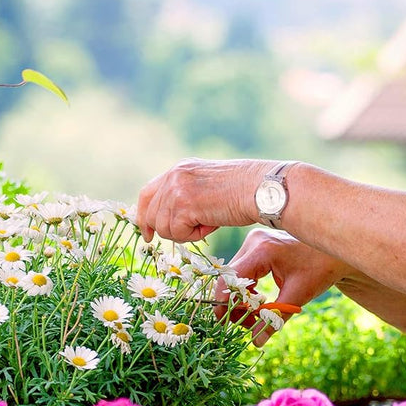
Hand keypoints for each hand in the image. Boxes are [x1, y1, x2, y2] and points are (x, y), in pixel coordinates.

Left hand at [136, 158, 268, 242]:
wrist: (261, 189)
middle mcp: (174, 176)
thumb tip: (173, 219)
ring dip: (186, 233)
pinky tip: (211, 224)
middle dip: (167, 230)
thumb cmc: (245, 192)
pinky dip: (194, 236)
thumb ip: (187, 196)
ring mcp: (177, 189)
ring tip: (209, 222)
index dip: (144, 216)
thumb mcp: (208, 187)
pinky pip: (177, 233)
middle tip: (191, 233)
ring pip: (164, 228)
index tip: (148, 233)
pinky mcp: (184, 204)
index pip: (147, 194)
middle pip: (151, 214)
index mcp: (180, 169)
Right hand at [223, 229, 352, 344]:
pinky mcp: (257, 247)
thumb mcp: (297, 296)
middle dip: (235, 304)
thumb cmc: (320, 270)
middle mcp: (254, 242)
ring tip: (256, 317)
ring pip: (235, 277)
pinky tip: (259, 304)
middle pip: (230, 278)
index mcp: (262, 250)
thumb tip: (256, 341)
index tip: (226, 323)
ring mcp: (254, 242)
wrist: (334, 254)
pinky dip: (247, 291)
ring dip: (241, 300)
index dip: (225, 302)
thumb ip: (274, 318)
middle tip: (246, 324)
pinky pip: (243, 273)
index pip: (232, 278)